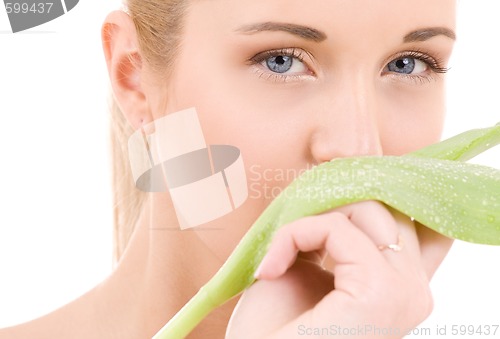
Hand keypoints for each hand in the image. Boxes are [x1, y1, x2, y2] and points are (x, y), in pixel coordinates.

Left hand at [226, 201, 452, 338]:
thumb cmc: (275, 323)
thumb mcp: (311, 259)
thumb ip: (337, 224)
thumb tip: (342, 163)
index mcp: (403, 283)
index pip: (410, 214)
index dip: (371, 192)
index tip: (324, 193)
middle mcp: (416, 288)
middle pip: (387, 202)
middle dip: (330, 203)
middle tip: (289, 238)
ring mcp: (405, 292)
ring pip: (367, 205)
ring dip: (308, 220)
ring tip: (277, 260)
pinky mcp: (381, 292)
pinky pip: (337, 227)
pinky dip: (295, 234)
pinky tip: (271, 269)